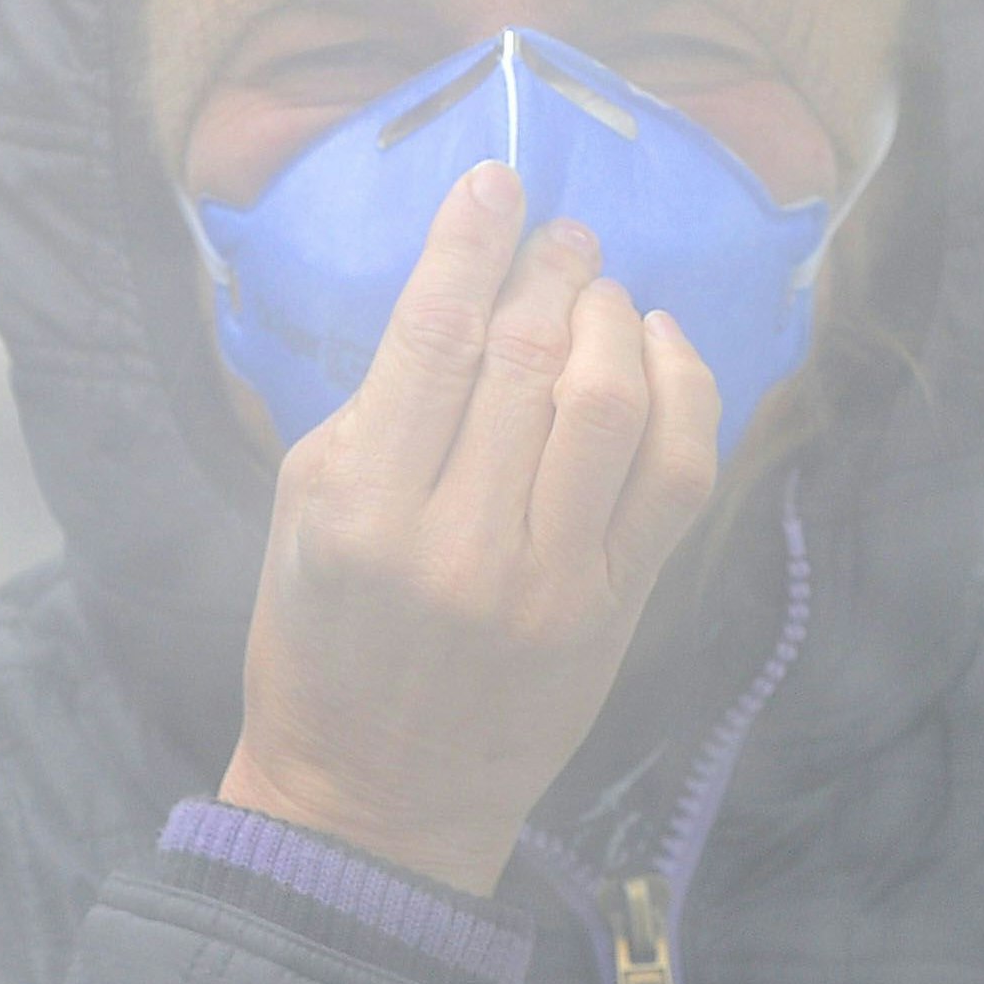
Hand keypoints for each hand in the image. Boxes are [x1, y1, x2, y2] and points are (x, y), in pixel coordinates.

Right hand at [218, 160, 723, 893]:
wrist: (376, 802)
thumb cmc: (321, 647)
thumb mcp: (301, 518)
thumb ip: (374, 411)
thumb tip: (461, 298)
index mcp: (362, 512)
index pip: (432, 339)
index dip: (471, 243)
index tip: (497, 181)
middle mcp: (460, 544)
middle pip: (530, 358)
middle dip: (551, 270)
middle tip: (558, 235)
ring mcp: (552, 582)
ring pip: (612, 402)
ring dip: (613, 318)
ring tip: (598, 291)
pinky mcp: (616, 610)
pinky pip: (678, 474)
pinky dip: (682, 390)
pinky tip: (660, 351)